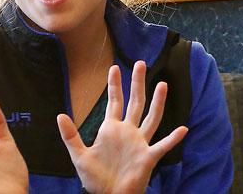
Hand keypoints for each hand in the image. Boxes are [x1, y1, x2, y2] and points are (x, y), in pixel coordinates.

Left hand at [57, 61, 189, 193]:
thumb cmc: (96, 179)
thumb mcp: (79, 156)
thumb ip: (70, 136)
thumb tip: (60, 115)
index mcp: (112, 129)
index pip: (114, 101)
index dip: (114, 85)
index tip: (114, 67)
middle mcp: (128, 132)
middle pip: (135, 103)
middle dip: (137, 83)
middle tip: (140, 63)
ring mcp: (140, 143)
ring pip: (152, 118)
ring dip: (157, 102)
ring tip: (162, 85)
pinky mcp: (148, 157)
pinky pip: (162, 146)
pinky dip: (172, 139)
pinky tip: (182, 129)